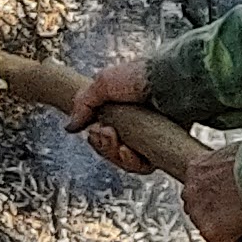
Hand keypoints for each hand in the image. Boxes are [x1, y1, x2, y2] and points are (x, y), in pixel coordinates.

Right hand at [64, 55, 159, 175]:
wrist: (171, 79)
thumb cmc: (141, 75)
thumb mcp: (104, 82)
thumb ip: (83, 104)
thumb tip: (70, 128)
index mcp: (124, 112)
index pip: (104, 137)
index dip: (97, 140)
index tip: (94, 131)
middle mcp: (139, 126)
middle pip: (113, 152)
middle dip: (104, 147)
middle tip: (105, 133)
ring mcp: (153, 138)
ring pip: (127, 162)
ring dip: (115, 155)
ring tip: (117, 142)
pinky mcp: (167, 147)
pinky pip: (145, 166)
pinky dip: (133, 162)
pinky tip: (127, 151)